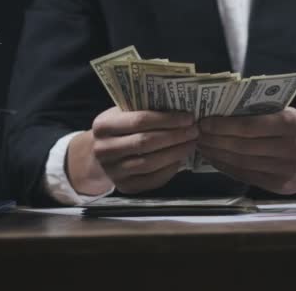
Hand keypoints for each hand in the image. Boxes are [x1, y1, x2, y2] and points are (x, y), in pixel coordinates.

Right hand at [75, 107, 197, 193]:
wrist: (101, 155)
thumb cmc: (119, 129)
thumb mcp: (123, 114)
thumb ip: (144, 110)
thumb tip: (179, 108)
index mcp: (103, 126)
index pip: (140, 120)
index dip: (167, 119)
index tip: (188, 118)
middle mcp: (104, 149)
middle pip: (146, 143)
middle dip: (175, 136)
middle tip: (194, 131)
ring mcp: (113, 171)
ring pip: (150, 163)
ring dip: (176, 153)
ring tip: (191, 144)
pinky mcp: (124, 186)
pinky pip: (152, 180)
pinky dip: (170, 170)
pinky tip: (180, 159)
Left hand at [197, 108, 295, 195]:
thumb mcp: (287, 114)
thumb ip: (261, 112)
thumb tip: (222, 110)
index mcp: (290, 124)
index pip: (249, 126)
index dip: (223, 125)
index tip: (204, 122)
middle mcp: (289, 147)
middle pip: (242, 146)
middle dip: (215, 140)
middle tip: (197, 134)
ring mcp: (285, 169)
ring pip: (241, 162)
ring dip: (216, 154)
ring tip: (202, 145)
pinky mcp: (279, 185)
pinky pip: (245, 175)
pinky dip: (226, 167)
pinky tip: (214, 159)